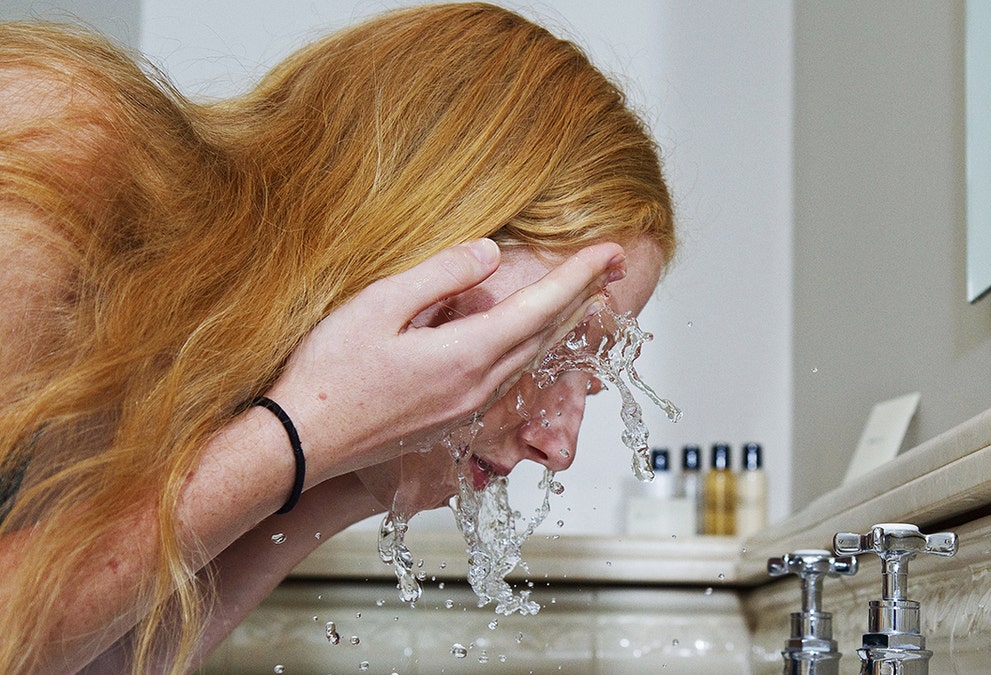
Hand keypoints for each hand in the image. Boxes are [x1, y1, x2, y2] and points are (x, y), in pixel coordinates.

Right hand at [264, 238, 625, 485]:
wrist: (302, 443)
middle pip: (548, 334)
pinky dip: (535, 346)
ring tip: (587, 295)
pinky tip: (533, 336)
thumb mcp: (379, 306)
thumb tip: (490, 255)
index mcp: (467, 355)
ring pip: (533, 357)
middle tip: (616, 266)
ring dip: (565, 323)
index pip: (541, 307)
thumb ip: (440, 276)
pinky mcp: (454, 418)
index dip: (579, 275)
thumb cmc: (328, 374)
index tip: (611, 251)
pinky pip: (511, 375)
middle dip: (586, 296)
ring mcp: (469, 408)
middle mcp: (480, 387)